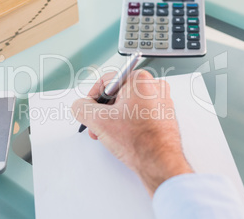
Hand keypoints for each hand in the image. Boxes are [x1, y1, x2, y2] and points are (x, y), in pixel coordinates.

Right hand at [71, 70, 192, 196]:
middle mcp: (154, 86)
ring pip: (128, 104)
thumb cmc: (140, 142)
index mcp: (140, 80)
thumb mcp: (99, 122)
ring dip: (115, 118)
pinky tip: (124, 136)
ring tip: (110, 134)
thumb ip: (82, 108)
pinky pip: (140, 113)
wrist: (161, 163)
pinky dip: (129, 122)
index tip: (88, 109)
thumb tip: (80, 105)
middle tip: (97, 126)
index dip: (92, 97)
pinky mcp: (164, 115)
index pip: (106, 81)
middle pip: (117, 93)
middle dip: (104, 111)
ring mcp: (161, 101)